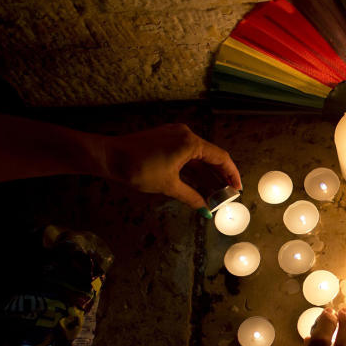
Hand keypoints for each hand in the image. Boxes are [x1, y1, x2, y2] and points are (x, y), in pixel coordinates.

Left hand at [102, 123, 241, 211]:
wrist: (108, 156)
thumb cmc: (138, 168)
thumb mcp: (168, 186)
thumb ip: (191, 196)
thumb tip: (206, 210)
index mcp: (190, 142)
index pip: (221, 158)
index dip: (231, 174)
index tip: (237, 189)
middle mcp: (185, 135)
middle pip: (211, 156)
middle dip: (220, 176)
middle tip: (227, 194)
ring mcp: (174, 136)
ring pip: (198, 157)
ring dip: (206, 174)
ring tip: (214, 192)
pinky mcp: (164, 139)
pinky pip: (186, 154)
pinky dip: (193, 169)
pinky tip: (197, 183)